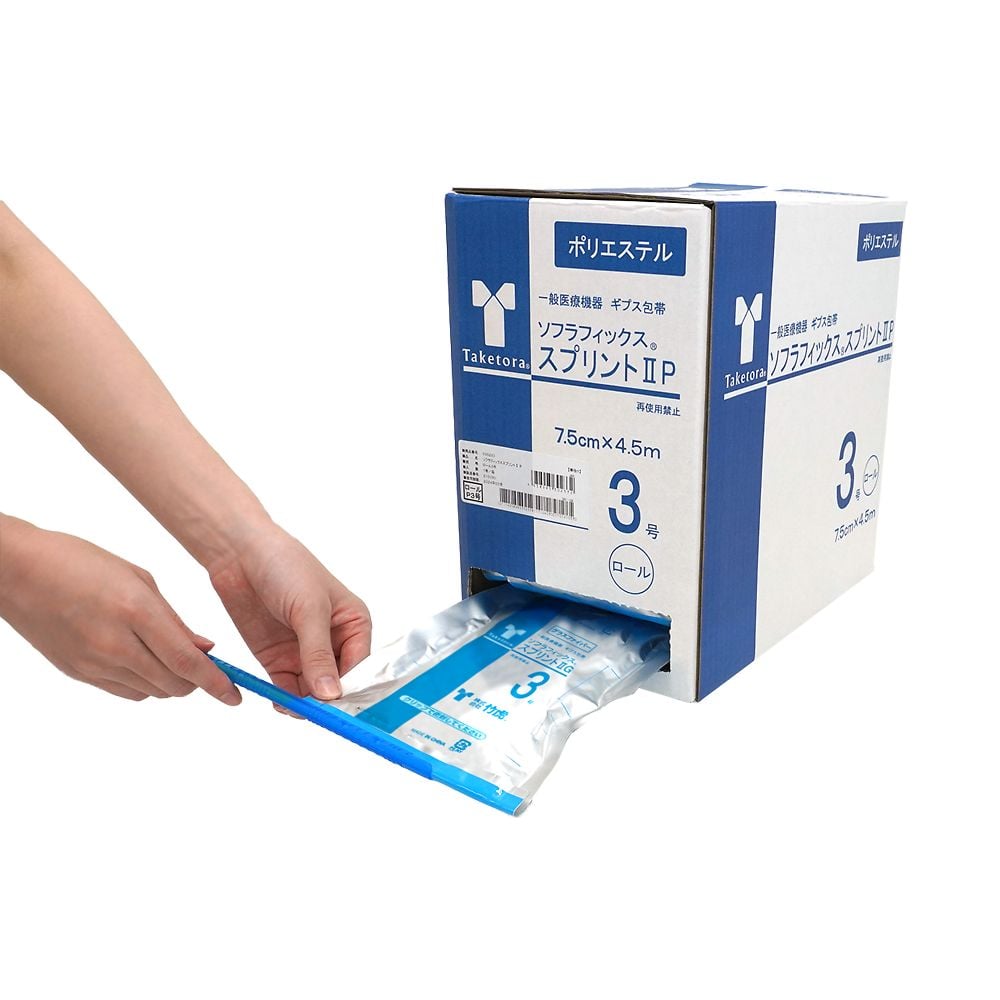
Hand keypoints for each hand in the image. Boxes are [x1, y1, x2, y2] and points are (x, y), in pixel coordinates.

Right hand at [0, 515, 239, 703]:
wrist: (17, 572)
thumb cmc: (80, 562)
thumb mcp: (139, 579)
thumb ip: (175, 620)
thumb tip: (205, 649)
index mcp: (135, 612)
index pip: (186, 661)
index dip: (216, 682)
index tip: (234, 694)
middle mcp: (114, 644)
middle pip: (172, 684)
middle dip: (197, 682)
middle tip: (207, 669)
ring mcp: (93, 664)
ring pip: (151, 692)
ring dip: (171, 683)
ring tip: (172, 659)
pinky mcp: (78, 674)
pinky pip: (125, 692)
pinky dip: (145, 684)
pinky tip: (144, 662)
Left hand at [206, 523, 370, 700]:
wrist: (240, 553)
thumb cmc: (286, 566)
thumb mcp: (309, 609)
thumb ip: (318, 654)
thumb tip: (331, 694)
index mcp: (354, 624)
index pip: (360, 667)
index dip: (349, 688)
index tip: (336, 706)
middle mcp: (333, 641)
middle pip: (337, 683)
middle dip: (327, 700)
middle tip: (313, 712)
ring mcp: (304, 652)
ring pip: (312, 691)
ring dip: (305, 704)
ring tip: (293, 707)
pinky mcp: (278, 658)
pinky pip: (287, 688)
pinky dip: (285, 699)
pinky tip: (281, 703)